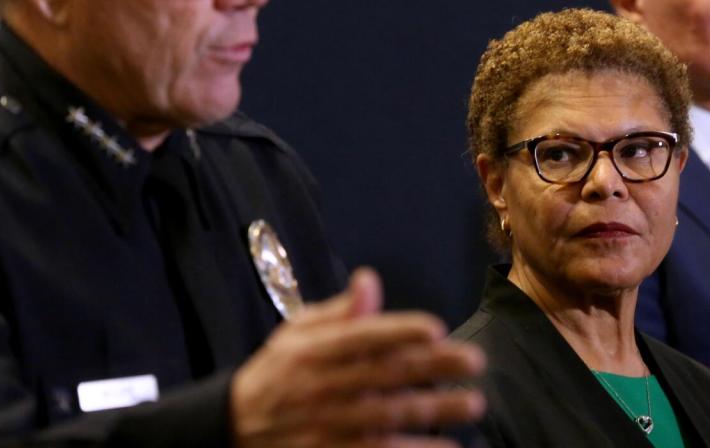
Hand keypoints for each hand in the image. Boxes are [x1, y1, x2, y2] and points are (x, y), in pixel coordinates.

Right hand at [229, 267, 484, 446]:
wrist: (234, 427)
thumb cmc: (277, 372)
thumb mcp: (296, 332)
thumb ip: (338, 310)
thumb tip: (370, 278)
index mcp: (313, 350)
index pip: (362, 337)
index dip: (399, 332)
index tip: (436, 326)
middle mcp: (321, 386)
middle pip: (383, 376)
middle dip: (433, 368)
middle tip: (475, 360)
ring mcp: (327, 426)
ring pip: (387, 417)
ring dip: (433, 411)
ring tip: (473, 402)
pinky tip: (446, 446)